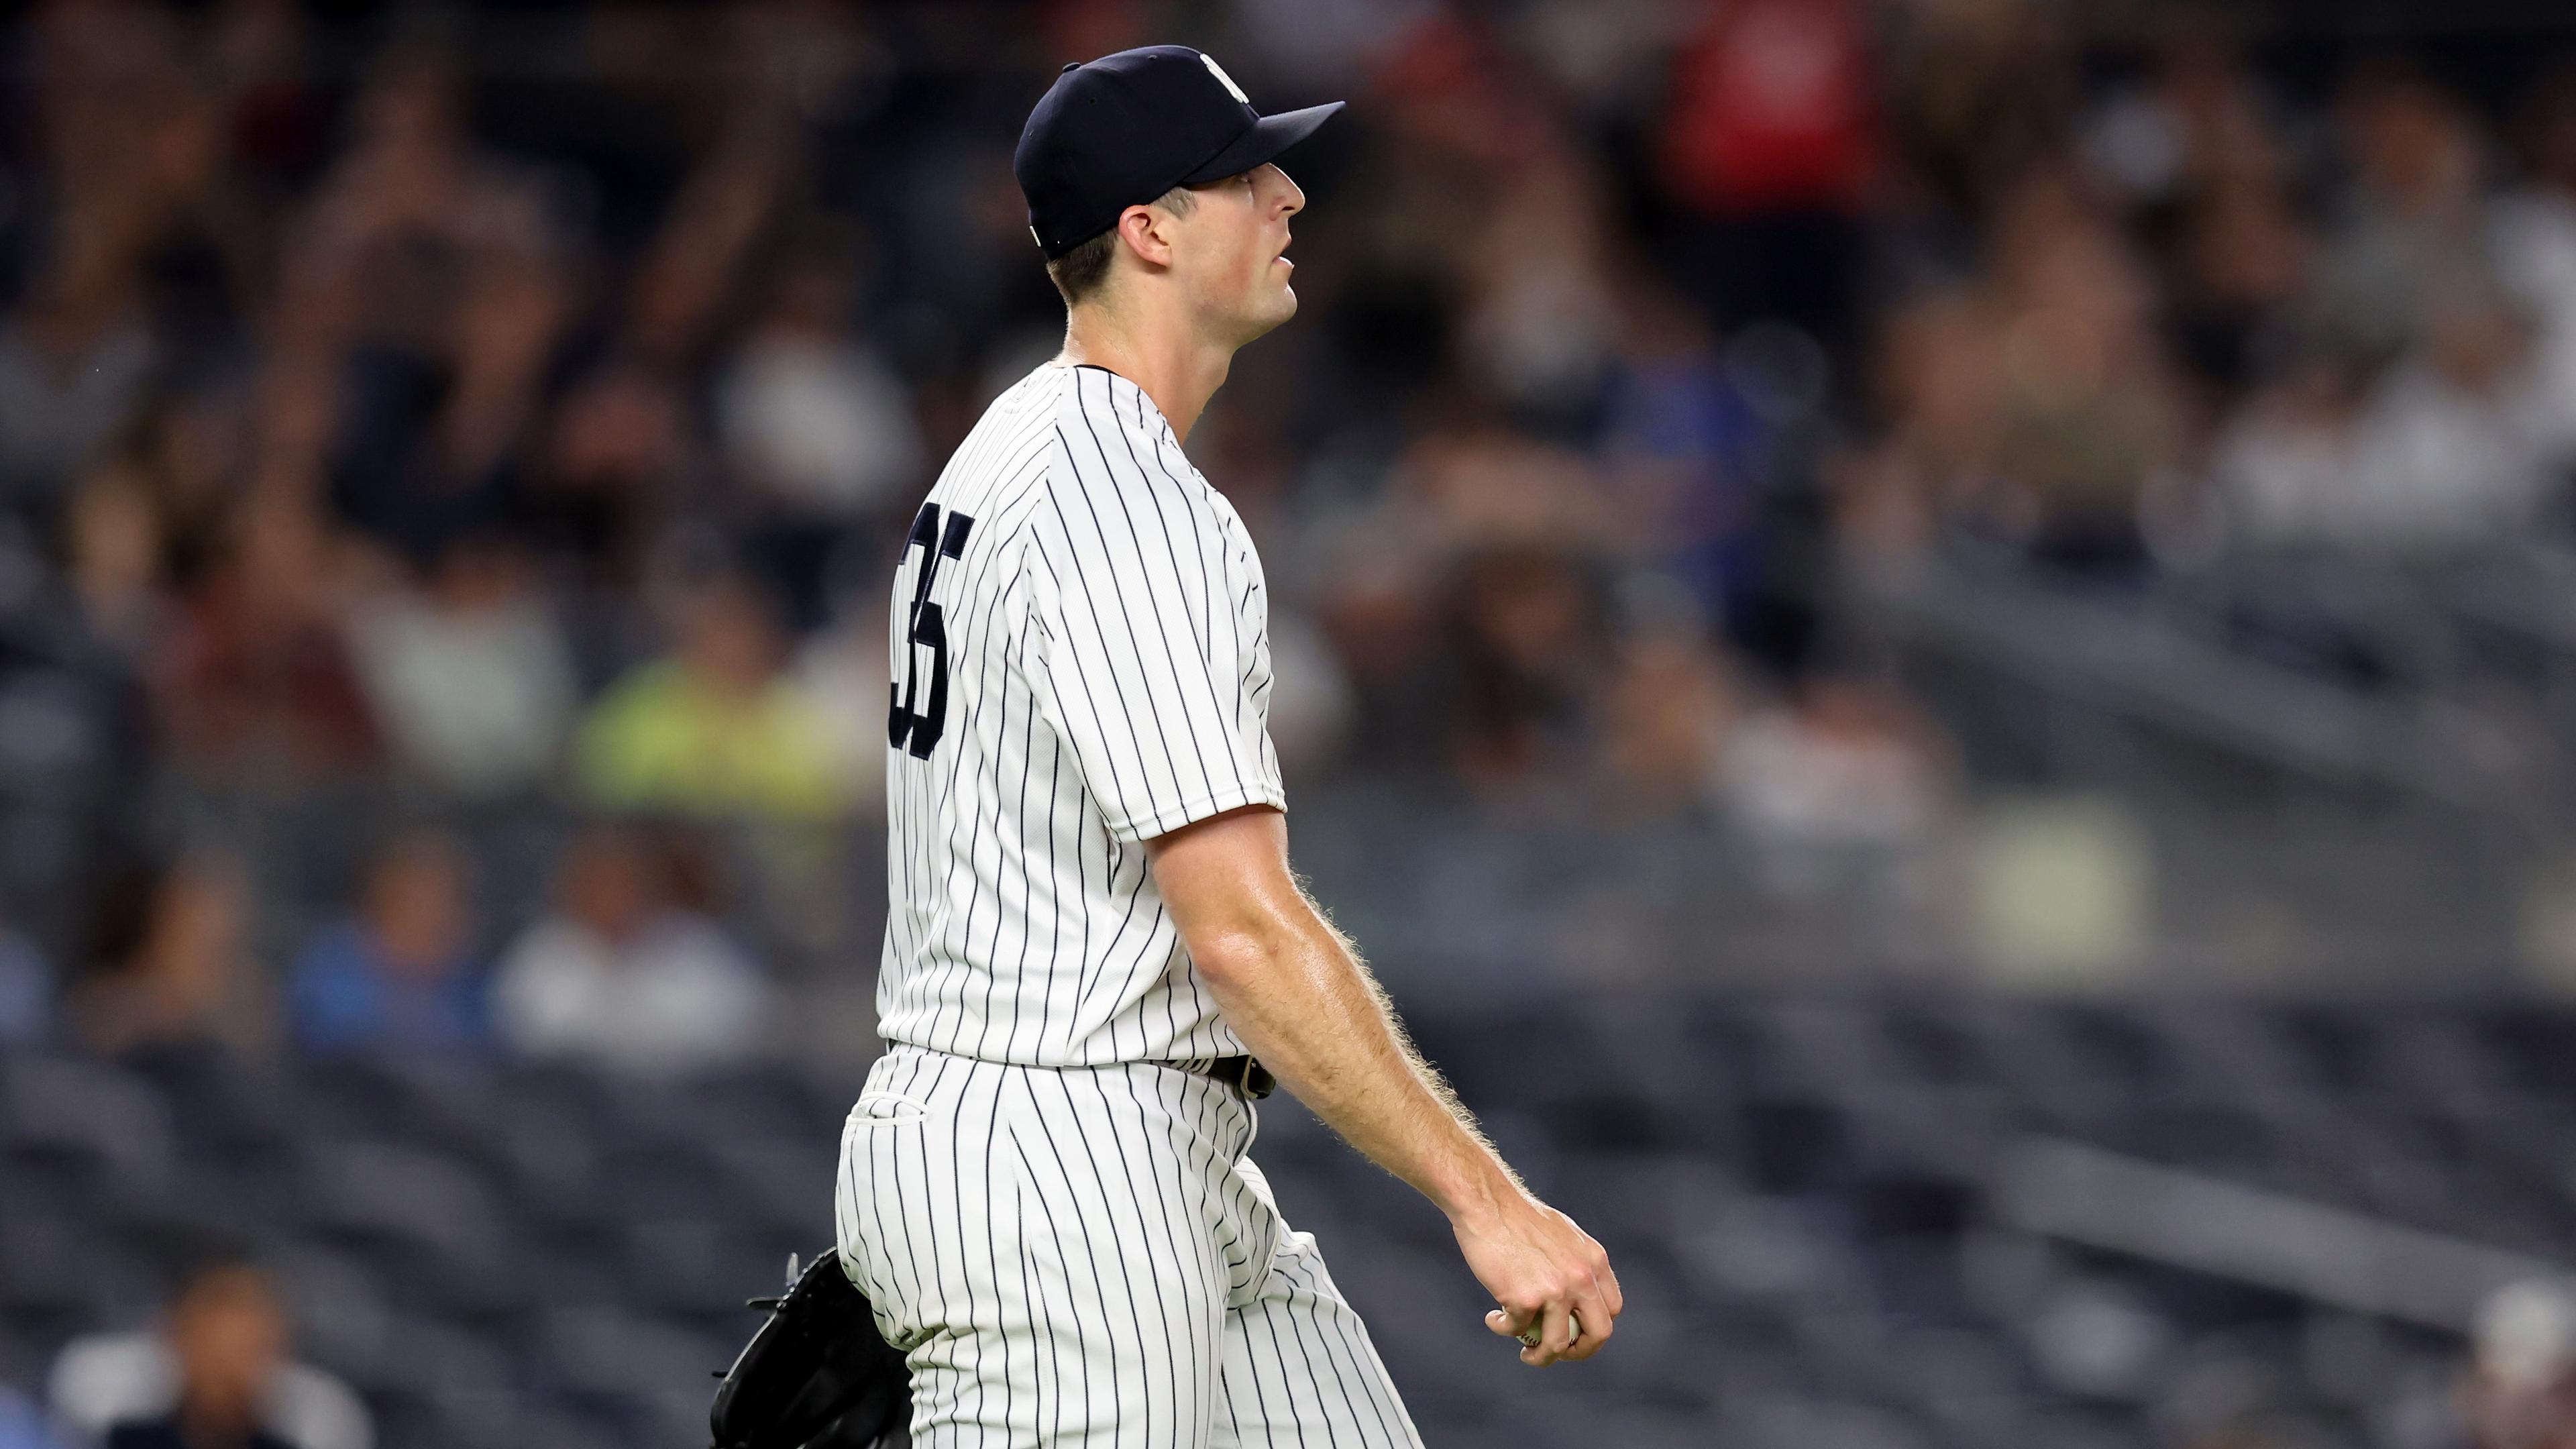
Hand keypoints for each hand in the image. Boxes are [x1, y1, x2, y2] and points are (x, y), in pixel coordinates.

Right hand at [1453, 1190, 1620, 1365]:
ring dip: (1540, 1357)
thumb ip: (1577, 1264)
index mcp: (1594, 1260)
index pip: (1612, 1308)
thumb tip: (1579, 1297)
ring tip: (1525, 1354)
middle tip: (1559, 1354)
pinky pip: (1517, 1330)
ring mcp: (1554, 1290)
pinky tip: (1494, 1319)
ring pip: (1558, 1345)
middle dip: (1579, 1352)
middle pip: (1598, 1333)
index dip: (1595, 1328)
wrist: (1487, 1203)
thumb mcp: (1565, 1236)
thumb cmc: (1518, 1218)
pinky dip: (1503, 1328)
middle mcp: (1581, 1277)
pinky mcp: (1524, 1298)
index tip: (1576, 1333)